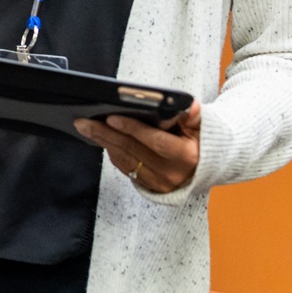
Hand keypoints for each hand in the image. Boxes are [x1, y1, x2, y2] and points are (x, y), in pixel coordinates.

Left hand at [75, 101, 200, 193]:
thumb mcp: (203, 126)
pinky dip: (113, 154)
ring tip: (87, 128)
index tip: (112, 118)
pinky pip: (127, 170)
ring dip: (104, 143)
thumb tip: (188, 104)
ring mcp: (160, 183)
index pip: (156, 142)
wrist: (207, 167)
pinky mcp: (151, 188)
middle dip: (106, 134)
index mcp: (187, 157)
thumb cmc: (202, 140)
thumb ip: (193, 115)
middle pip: (133, 152)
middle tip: (84, 122)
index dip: (133, 130)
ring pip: (126, 162)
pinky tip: (102, 140)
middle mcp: (172, 173)